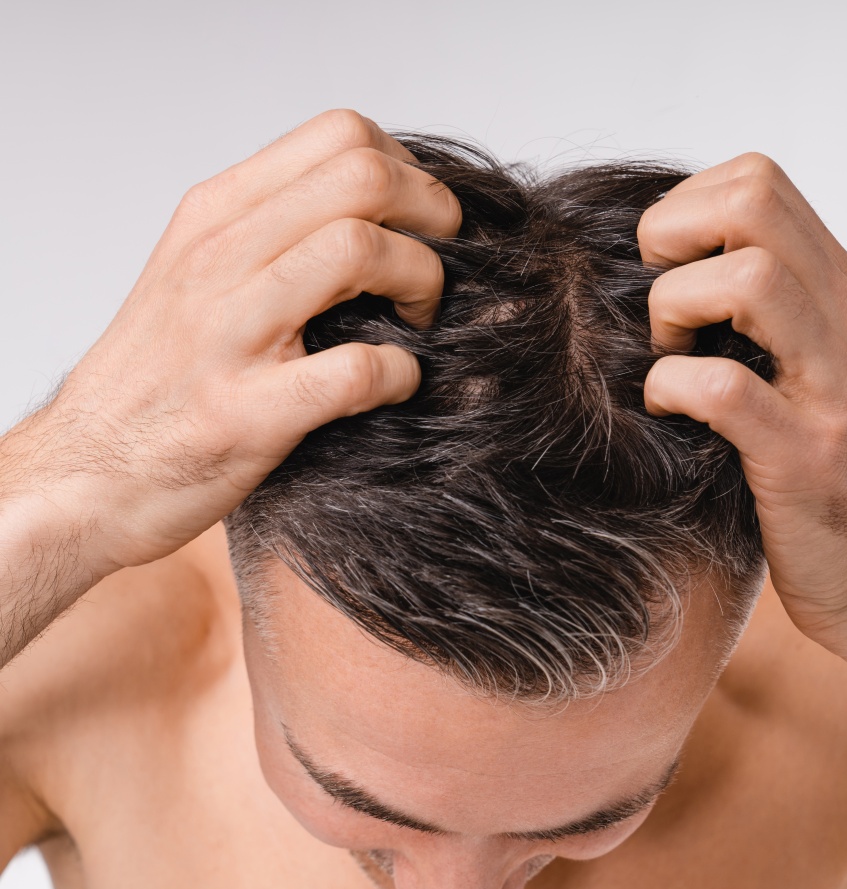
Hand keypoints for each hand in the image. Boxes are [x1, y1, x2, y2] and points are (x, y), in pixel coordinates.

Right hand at [8, 109, 460, 574]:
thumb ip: (272, 235)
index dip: (409, 173)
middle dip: (433, 218)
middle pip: (362, 177)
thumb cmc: (156, 380)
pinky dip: (402, 374)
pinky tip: (396, 385)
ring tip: (418, 322)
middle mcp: (220, 258)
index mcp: (216, 217)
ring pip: (359, 250)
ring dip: (422, 285)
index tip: (421, 224)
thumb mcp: (197, 276)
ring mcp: (229, 334)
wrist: (86, 474)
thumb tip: (373, 216)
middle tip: (439, 265)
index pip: (340, 135)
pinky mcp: (248, 413)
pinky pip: (359, 370)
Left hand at [638, 152, 846, 670]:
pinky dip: (671, 390)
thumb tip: (675, 274)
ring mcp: (832, 385)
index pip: (755, 181)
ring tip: (668, 359)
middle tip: (661, 310)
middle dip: (671, 240)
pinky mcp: (802, 454)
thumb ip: (767, 314)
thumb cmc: (834, 475)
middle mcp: (844, 321)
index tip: (665, 274)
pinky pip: (720, 387)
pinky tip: (669, 413)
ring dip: (674, 314)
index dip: (685, 210)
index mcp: (838, 293)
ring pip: (744, 277)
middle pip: (749, 201)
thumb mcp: (813, 370)